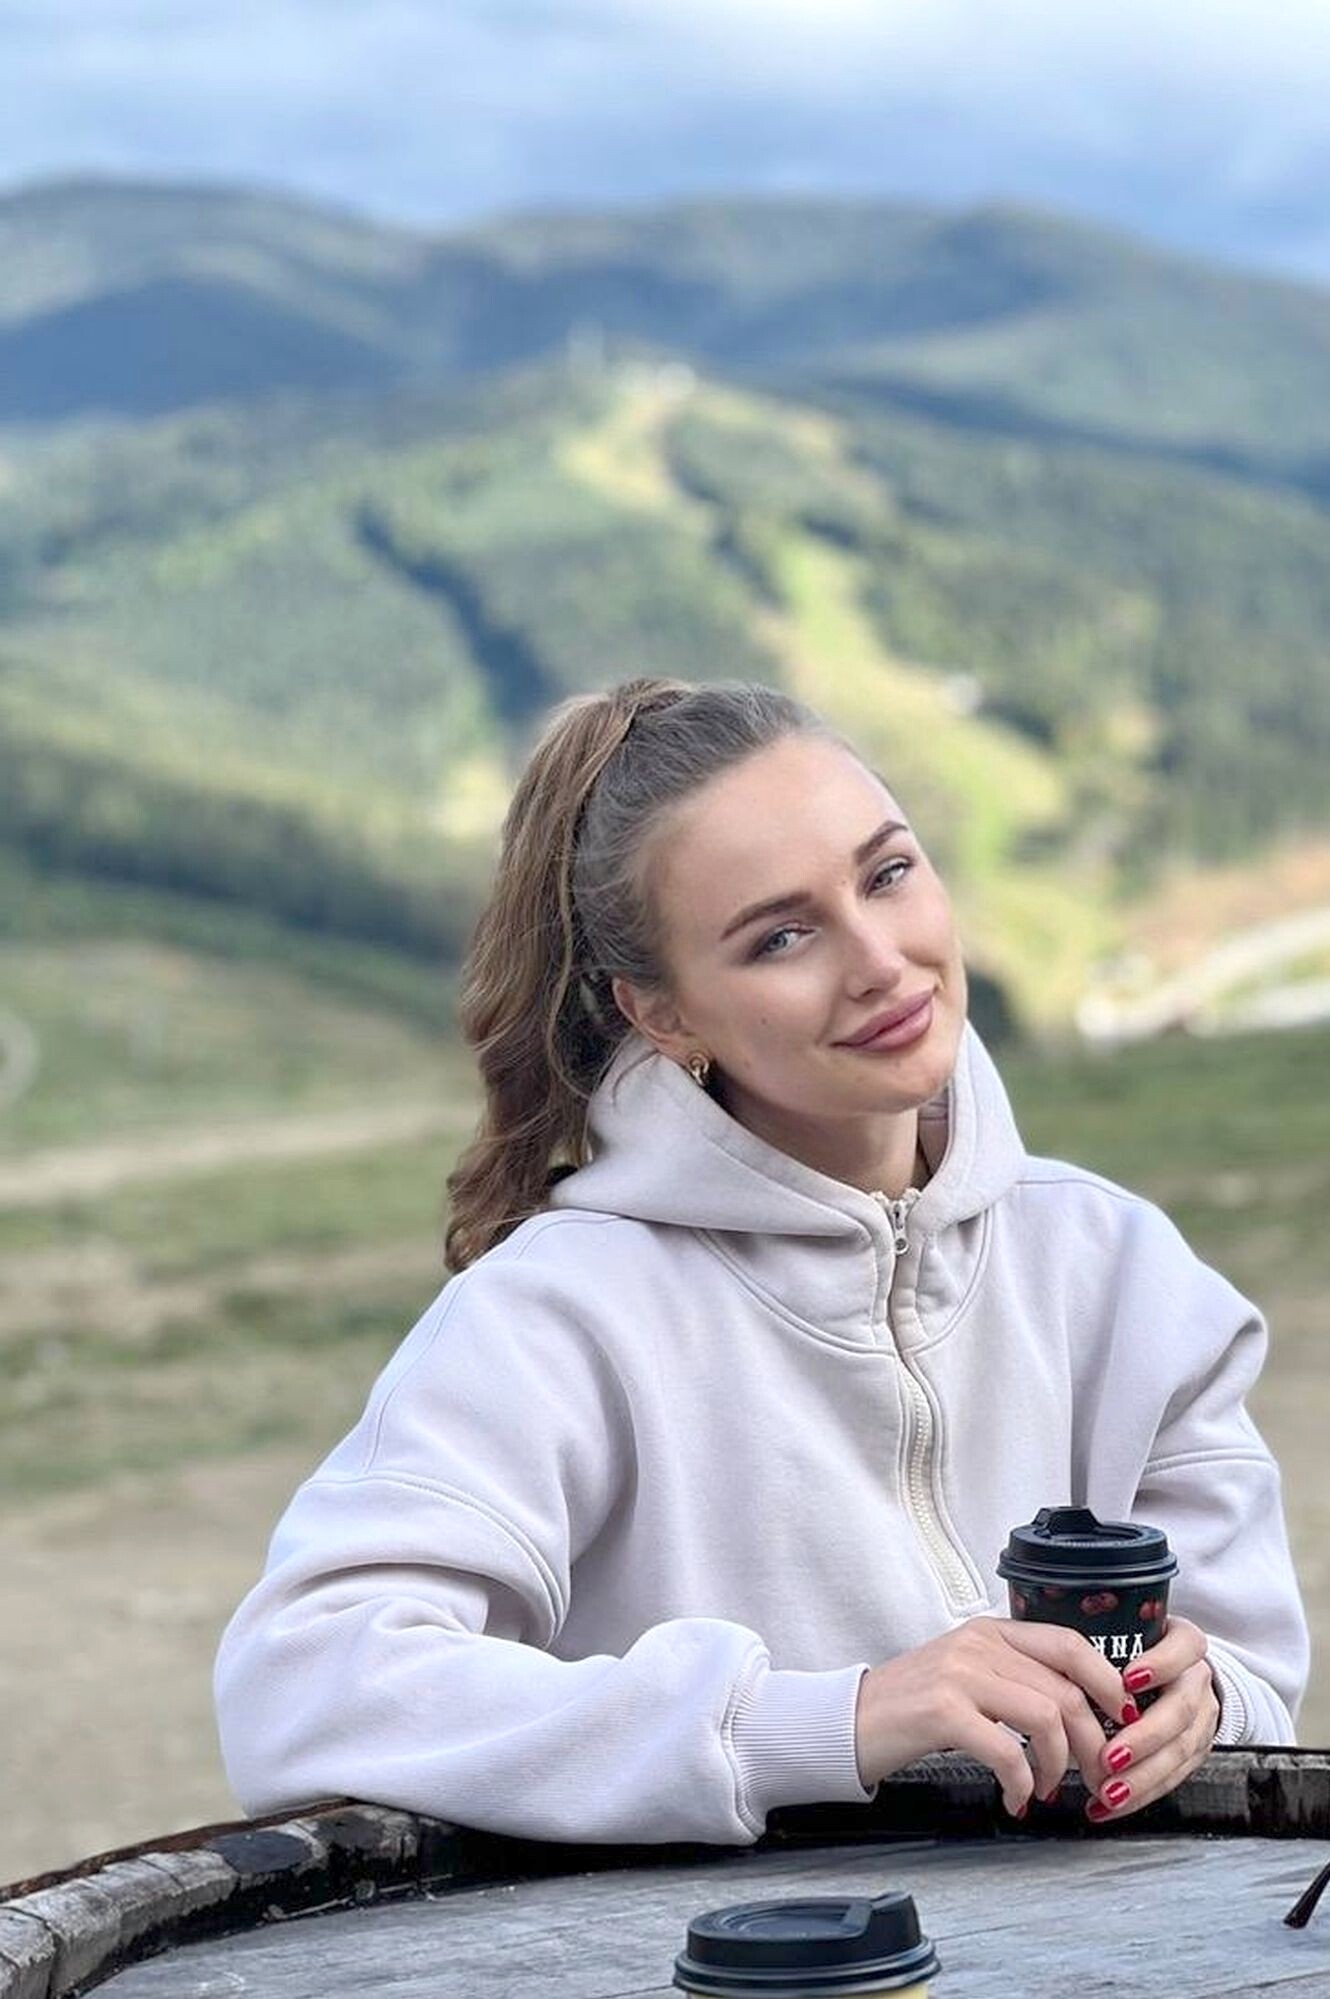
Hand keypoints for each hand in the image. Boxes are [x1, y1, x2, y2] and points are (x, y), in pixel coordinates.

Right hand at [854, 1616, 1133, 1816]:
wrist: (847, 1721)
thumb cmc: (911, 1707)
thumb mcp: (967, 1676)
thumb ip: (1014, 1679)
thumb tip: (1078, 1712)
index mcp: (990, 1631)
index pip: (1069, 1642)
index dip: (1107, 1683)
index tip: (1122, 1721)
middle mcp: (978, 1644)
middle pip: (1067, 1688)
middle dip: (1093, 1741)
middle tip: (1096, 1777)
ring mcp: (959, 1674)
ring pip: (1046, 1716)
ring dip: (1058, 1765)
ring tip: (1047, 1789)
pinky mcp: (941, 1711)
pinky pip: (1006, 1750)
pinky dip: (1022, 1783)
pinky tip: (1016, 1799)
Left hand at [1082, 1616, 1218, 1824]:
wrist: (1174, 1676)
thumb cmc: (1133, 1653)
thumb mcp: (1123, 1636)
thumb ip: (1099, 1642)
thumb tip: (1054, 1658)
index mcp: (1184, 1644)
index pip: (1184, 1647)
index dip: (1160, 1665)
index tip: (1126, 1680)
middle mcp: (1197, 1682)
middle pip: (1180, 1710)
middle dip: (1144, 1738)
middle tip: (1109, 1757)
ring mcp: (1201, 1719)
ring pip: (1179, 1752)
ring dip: (1141, 1778)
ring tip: (1107, 1793)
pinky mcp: (1196, 1752)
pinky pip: (1171, 1778)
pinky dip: (1139, 1795)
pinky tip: (1109, 1806)